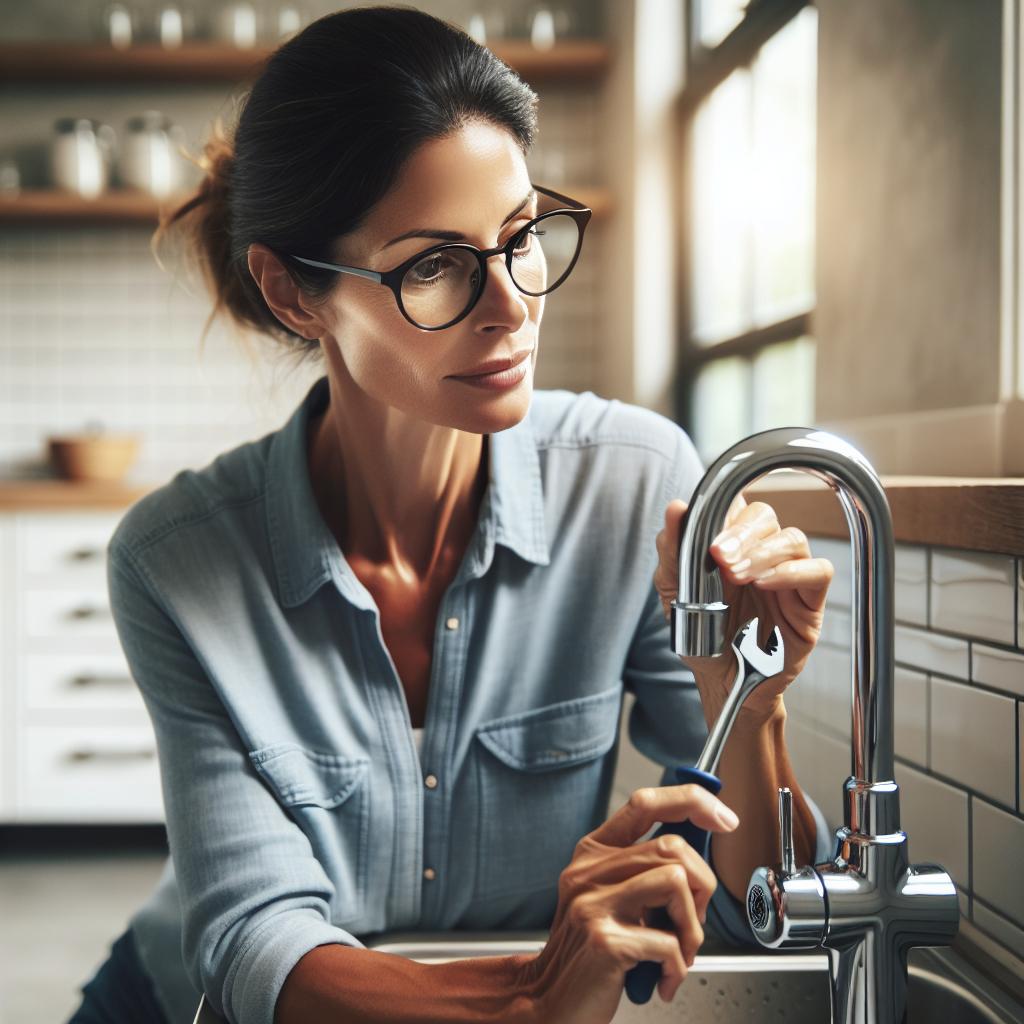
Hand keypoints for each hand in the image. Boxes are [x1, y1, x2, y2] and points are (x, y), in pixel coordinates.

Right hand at [517, 785, 739, 1021]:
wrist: (548, 1000)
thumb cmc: (589, 952)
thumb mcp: (610, 898)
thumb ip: (642, 872)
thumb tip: (699, 858)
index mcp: (594, 853)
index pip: (646, 803)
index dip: (692, 802)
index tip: (724, 818)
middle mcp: (589, 871)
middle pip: (673, 847)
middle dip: (702, 888)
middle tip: (690, 924)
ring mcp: (593, 903)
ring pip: (676, 882)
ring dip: (692, 928)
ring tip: (678, 953)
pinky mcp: (603, 940)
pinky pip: (669, 942)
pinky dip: (678, 967)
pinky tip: (662, 979)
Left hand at [653, 494, 833, 716]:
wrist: (721, 679)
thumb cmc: (701, 634)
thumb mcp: (676, 591)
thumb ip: (673, 550)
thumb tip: (675, 508)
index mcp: (729, 543)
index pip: (736, 503)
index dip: (725, 506)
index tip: (706, 527)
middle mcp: (761, 552)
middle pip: (765, 515)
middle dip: (740, 532)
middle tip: (720, 556)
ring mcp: (788, 574)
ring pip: (792, 538)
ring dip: (762, 552)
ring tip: (737, 576)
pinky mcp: (809, 600)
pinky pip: (817, 571)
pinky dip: (792, 572)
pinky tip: (765, 584)